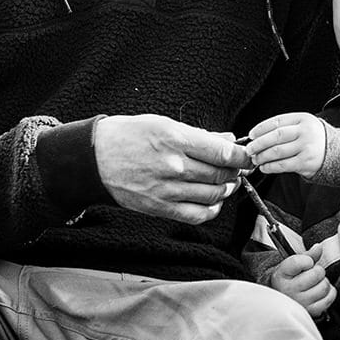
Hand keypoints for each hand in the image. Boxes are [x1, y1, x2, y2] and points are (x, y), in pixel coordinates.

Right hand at [93, 115, 250, 223]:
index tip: (246, 156)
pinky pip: (196, 215)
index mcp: (176, 139)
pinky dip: (211, 210)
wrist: (93, 159)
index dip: (242, 157)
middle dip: (235, 172)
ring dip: (226, 190)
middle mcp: (174, 166)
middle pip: (221, 175)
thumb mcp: (163, 124)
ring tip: (226, 183)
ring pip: (213, 195)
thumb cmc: (127, 136)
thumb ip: (199, 135)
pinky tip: (212, 202)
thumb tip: (228, 140)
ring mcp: (167, 189)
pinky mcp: (160, 207)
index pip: (223, 153)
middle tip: (237, 168)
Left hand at [248, 113, 329, 176]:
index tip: (251, 135)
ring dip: (262, 157)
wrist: (337, 153)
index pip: (277, 121)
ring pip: (277, 152)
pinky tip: (265, 167)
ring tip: (256, 159)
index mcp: (303, 119)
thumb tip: (257, 137)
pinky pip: (283, 165)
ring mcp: (306, 147)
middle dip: (258, 144)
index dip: (261, 128)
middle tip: (249, 149)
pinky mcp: (306, 162)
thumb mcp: (303, 126)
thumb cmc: (314, 139)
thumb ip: (285, 128)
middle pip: (276, 136)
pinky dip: (270, 167)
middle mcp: (305, 131)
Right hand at [268, 252, 336, 319]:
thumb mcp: (293, 265)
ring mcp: (300, 303)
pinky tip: (320, 291)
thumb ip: (307, 255)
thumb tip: (319, 247)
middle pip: (317, 274)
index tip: (306, 263)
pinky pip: (329, 298)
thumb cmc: (289, 279)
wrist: (282, 298)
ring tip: (315, 284)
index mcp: (281, 275)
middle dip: (318, 271)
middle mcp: (289, 291)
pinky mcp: (311, 311)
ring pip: (324, 286)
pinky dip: (329, 292)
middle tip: (311, 274)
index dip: (307, 260)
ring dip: (323, 282)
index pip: (298, 262)